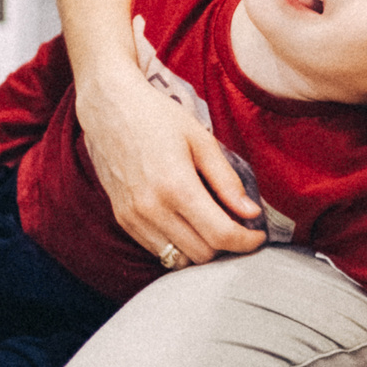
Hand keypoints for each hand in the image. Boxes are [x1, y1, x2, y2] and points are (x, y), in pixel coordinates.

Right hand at [75, 67, 265, 264]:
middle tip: (234, 224)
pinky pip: (158, 250)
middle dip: (225, 244)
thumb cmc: (158, 117)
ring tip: (209, 223)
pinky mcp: (122, 219)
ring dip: (200, 247)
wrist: (109, 107)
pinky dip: (177, 244)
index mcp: (176, 186)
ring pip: (179, 259)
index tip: (257, 236)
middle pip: (202, 254)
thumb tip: (252, 213)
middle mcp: (152, 209)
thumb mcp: (201, 140)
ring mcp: (134, 217)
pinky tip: (184, 221)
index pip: (220, 235)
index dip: (246, 242)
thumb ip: (227, 180)